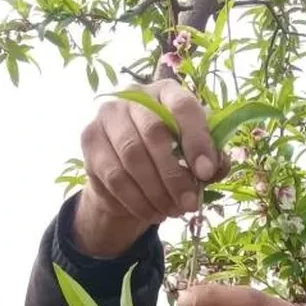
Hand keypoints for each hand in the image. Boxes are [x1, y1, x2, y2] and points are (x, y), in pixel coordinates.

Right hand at [73, 81, 222, 258]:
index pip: (183, 107)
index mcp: (166, 92)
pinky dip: (137, 200)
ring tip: (172, 211)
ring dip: (156, 192)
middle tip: (190, 204)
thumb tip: (214, 166)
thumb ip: (212, 159)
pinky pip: (114, 176)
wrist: (131, 176)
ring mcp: (108, 116)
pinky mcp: (90, 139)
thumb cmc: (172, 159)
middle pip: (154, 134)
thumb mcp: (197, 158)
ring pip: (132, 157)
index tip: (206, 173)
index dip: (197, 140)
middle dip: (175, 176)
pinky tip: (152, 212)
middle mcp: (134, 95)